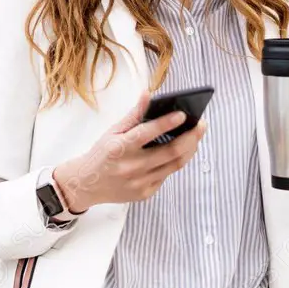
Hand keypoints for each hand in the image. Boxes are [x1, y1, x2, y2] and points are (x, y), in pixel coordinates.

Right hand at [53, 90, 206, 212]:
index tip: (183, 114)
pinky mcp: (145, 193)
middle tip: (201, 123)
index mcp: (120, 148)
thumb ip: (134, 114)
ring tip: (196, 135)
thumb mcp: (112, 131)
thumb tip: (148, 94)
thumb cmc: (102, 154)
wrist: (86, 185)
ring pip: (175, 164)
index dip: (166, 123)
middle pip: (170, 152)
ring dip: (190, 148)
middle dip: (191, 136)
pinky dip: (176, 161)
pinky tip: (182, 150)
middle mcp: (131, 167)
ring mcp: (140, 182)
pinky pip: (167, 175)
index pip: (146, 133)